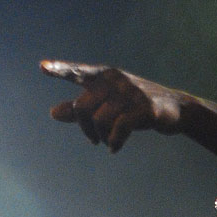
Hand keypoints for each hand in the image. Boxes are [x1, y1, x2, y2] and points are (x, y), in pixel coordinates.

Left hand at [40, 62, 185, 151]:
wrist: (174, 108)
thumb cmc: (135, 105)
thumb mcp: (107, 105)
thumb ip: (81, 108)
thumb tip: (52, 113)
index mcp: (104, 76)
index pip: (77, 72)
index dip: (60, 70)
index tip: (42, 67)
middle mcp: (115, 80)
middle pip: (82, 107)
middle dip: (84, 128)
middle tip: (93, 140)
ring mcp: (130, 93)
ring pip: (99, 120)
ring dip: (101, 138)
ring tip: (107, 142)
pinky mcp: (144, 108)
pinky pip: (119, 129)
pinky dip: (114, 142)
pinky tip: (114, 149)